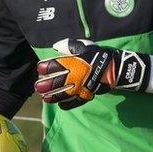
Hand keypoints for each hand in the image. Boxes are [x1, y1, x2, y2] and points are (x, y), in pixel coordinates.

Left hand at [34, 39, 150, 109]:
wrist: (115, 68)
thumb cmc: (98, 55)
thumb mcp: (85, 46)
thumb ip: (70, 45)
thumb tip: (55, 46)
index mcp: (75, 63)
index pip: (57, 65)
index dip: (47, 67)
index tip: (40, 68)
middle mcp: (76, 76)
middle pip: (58, 82)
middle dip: (47, 85)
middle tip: (37, 87)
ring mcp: (81, 87)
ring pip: (65, 93)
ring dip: (54, 96)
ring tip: (45, 99)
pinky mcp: (87, 94)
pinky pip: (76, 101)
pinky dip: (68, 105)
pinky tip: (60, 106)